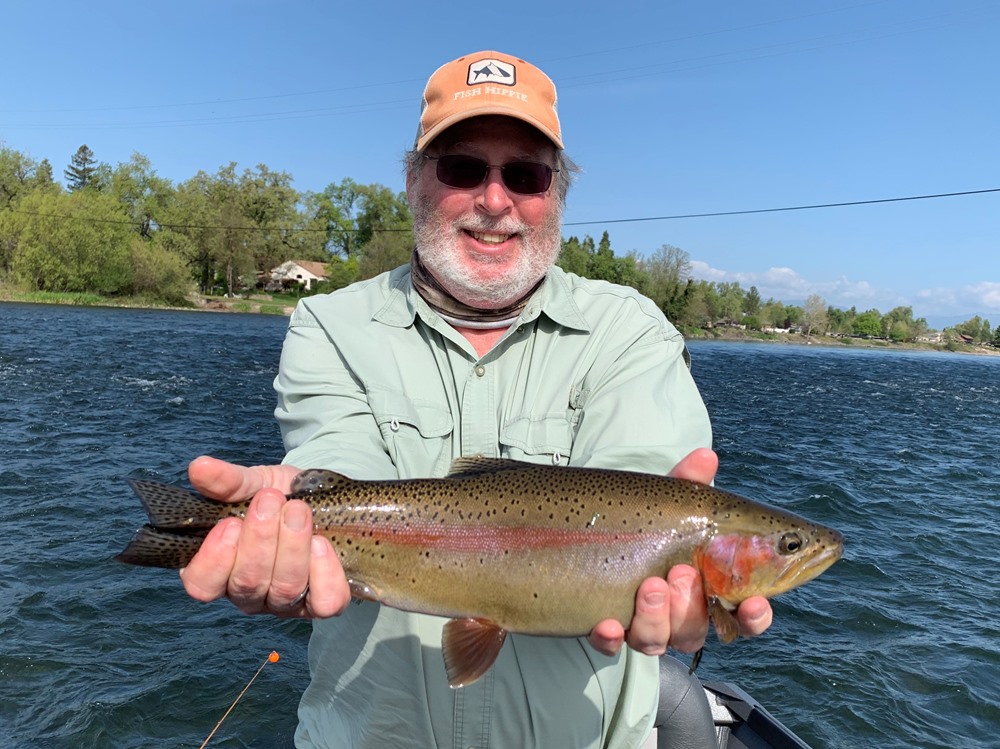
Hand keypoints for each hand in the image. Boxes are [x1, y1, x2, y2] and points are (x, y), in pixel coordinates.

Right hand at [178, 456, 350, 618]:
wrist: (322, 498)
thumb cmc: (279, 496)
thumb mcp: (253, 482)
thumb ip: (227, 480)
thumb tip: (199, 467)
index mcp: (220, 568)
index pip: (202, 584)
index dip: (214, 559)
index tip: (230, 523)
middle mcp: (249, 593)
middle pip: (247, 584)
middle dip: (261, 539)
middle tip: (271, 499)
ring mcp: (285, 602)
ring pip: (284, 590)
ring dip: (292, 546)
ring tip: (298, 510)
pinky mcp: (321, 603)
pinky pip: (325, 602)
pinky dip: (324, 573)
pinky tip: (322, 543)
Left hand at [587, 448, 772, 655]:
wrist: (587, 536)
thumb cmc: (645, 525)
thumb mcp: (666, 503)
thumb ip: (687, 484)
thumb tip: (705, 456)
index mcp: (706, 590)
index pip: (742, 616)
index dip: (754, 617)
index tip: (754, 604)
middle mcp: (677, 616)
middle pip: (697, 630)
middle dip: (691, 605)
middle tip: (681, 574)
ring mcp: (642, 626)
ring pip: (658, 641)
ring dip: (656, 618)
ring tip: (649, 586)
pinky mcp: (607, 631)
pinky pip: (610, 645)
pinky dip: (610, 638)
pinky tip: (605, 623)